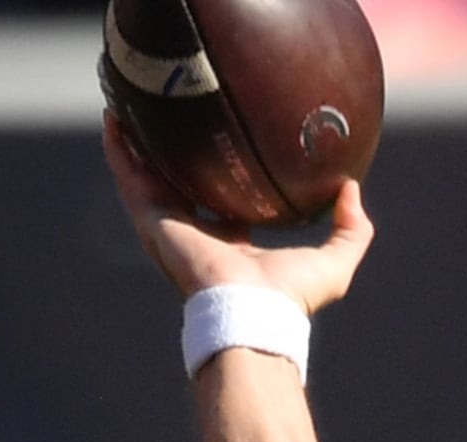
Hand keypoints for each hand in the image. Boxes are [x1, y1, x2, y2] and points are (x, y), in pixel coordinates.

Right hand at [99, 114, 373, 311]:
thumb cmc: (290, 296)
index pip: (218, 203)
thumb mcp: (335, 260)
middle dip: (168, 156)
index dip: (218, 175)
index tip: (219, 146)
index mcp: (230, 244)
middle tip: (166, 118)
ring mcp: (171, 229)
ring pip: (146, 178)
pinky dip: (120, 151)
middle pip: (176, 185)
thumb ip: (351, 228)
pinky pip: (131, 179)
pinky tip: (115, 119)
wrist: (253, 309)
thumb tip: (351, 189)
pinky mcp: (154, 223)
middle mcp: (195, 235)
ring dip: (134, 145)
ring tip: (128, 107)